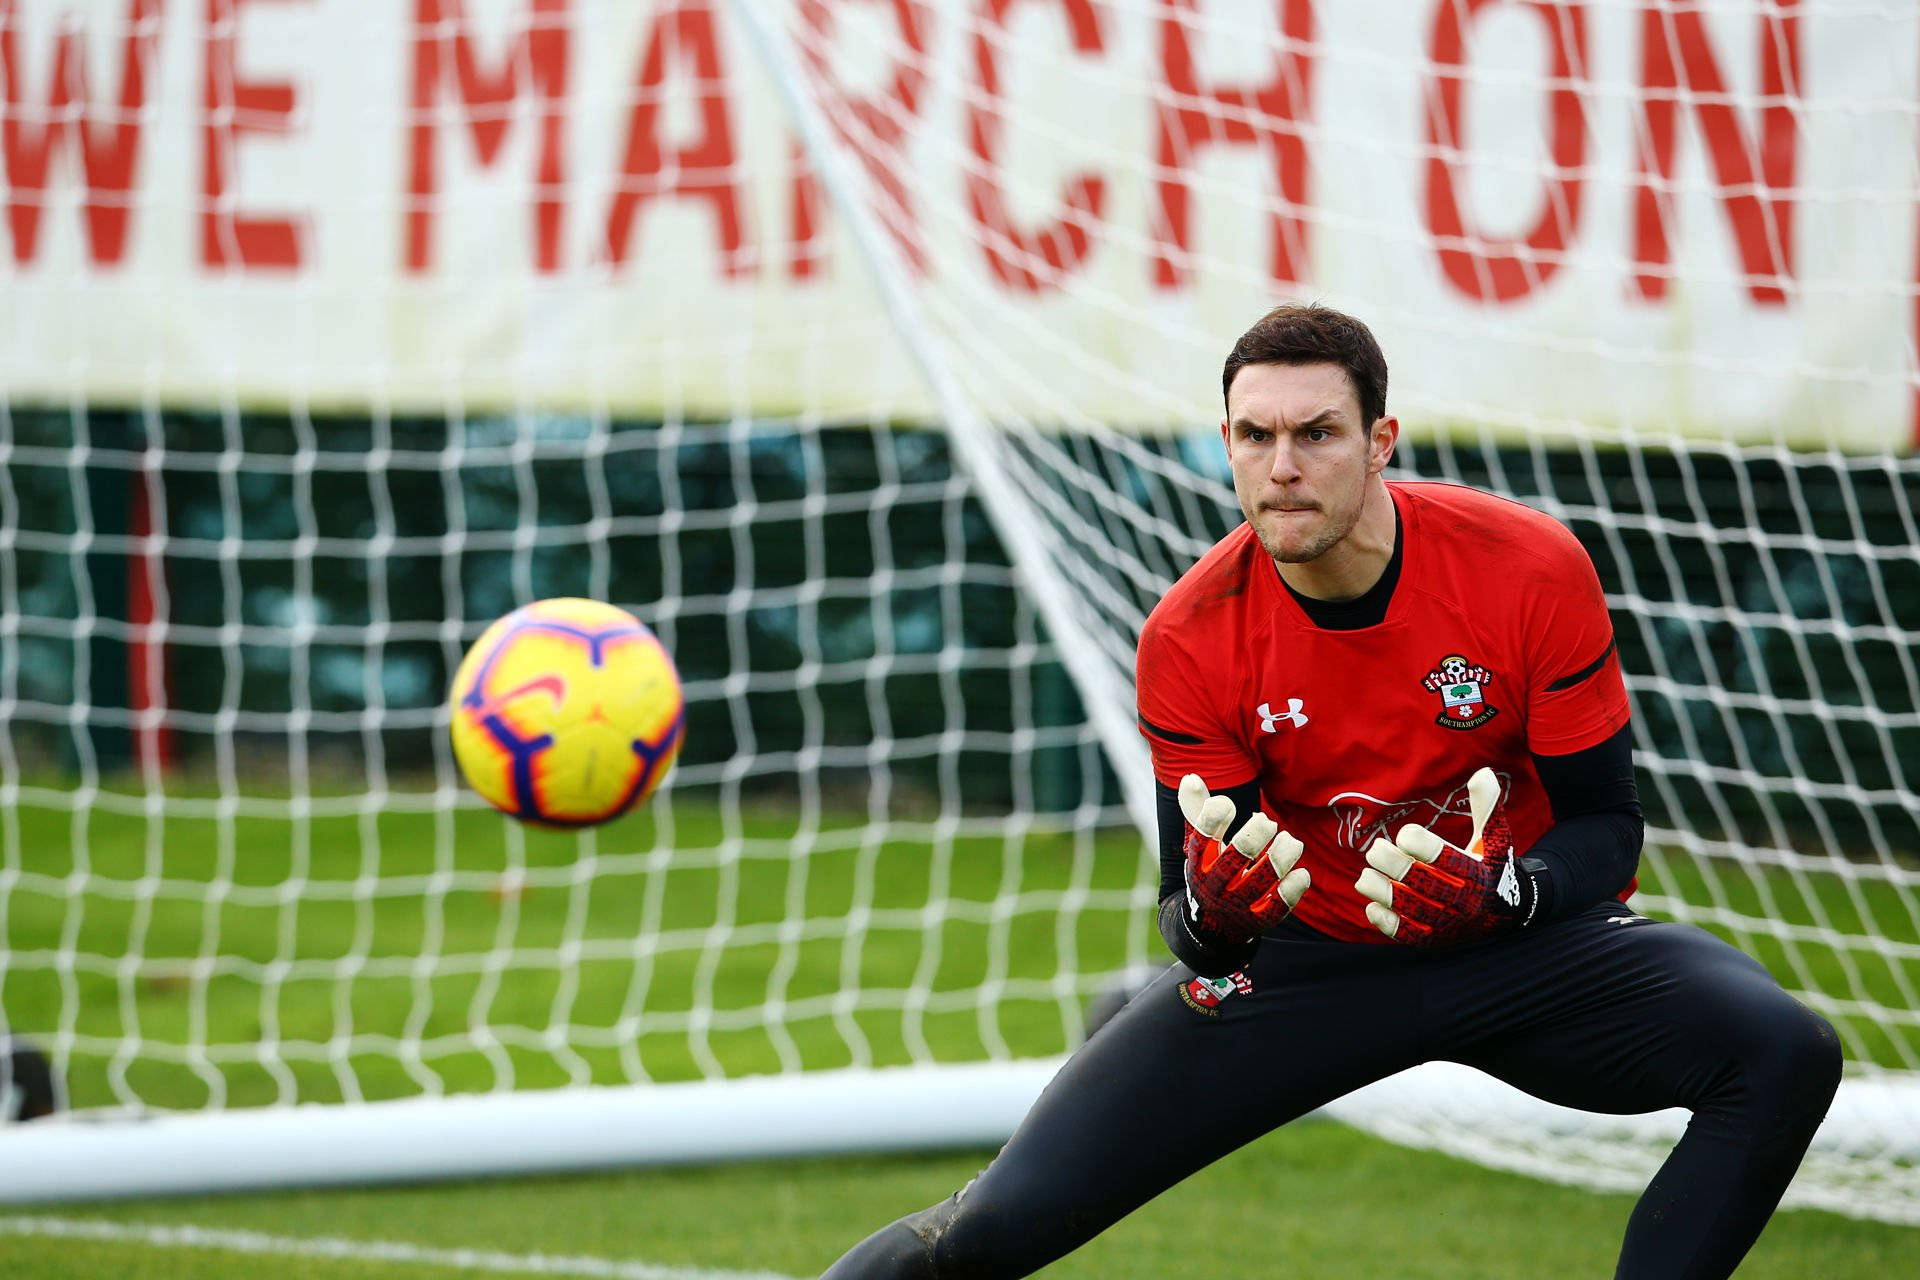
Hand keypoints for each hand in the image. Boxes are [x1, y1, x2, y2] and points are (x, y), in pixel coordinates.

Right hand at [1178, 774, 1309, 943]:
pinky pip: (1276, 908)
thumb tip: (1190, 778)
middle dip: (1255, 835)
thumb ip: (1197, 811)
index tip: (1228, 804)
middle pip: (1234, 858)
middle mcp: (1214, 885)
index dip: (1214, 816)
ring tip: (1291, 841)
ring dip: (1280, 858)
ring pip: (1260, 882)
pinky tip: (1301, 873)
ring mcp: (1236, 905)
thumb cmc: (1210, 871)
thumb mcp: (1200, 845)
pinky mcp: (1257, 921)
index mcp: (1198, 862)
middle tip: (1267, 822)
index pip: (1202, 837)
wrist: (1211, 927)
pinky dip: (1292, 890)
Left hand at [1354, 767, 1538, 945]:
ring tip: (1366, 875)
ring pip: (1409, 909)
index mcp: (1478, 873)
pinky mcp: (1434, 939)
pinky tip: (1372, 904)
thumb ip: (1486, 807)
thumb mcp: (1492, 838)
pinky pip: (1405, 934)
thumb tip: (1483, 772)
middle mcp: (1464, 901)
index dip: (1418, 843)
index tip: (1405, 833)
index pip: (1443, 858)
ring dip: (1382, 891)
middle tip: (1375, 850)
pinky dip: (1385, 920)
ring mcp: (1448, 923)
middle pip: (1422, 883)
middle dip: (1392, 864)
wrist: (1504, 912)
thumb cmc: (1491, 866)